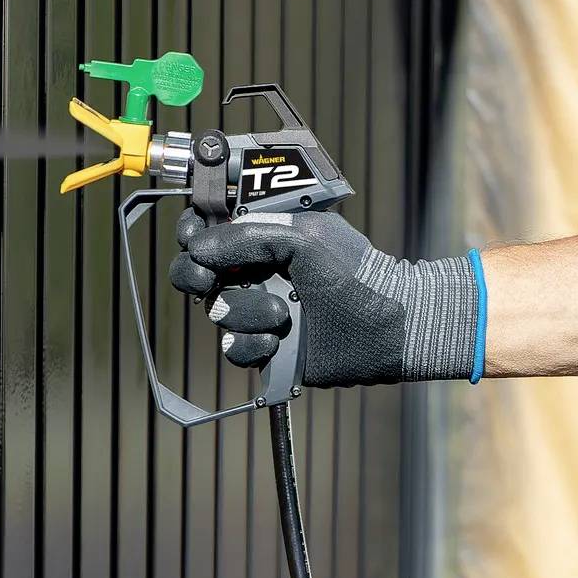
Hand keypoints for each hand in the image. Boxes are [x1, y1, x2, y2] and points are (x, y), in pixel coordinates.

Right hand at [169, 209, 479, 388]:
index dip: (192, 232)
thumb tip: (198, 247)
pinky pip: (233, 348)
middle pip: (195, 272)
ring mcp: (256, 309)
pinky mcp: (263, 347)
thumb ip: (246, 236)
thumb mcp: (302, 236)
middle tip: (210, 279)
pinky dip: (252, 344)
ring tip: (283, 313)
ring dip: (245, 312)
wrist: (386, 326)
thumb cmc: (355, 273)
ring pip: (216, 311)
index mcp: (261, 237)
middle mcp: (253, 272)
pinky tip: (279, 340)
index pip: (208, 229)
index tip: (194, 238)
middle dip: (197, 276)